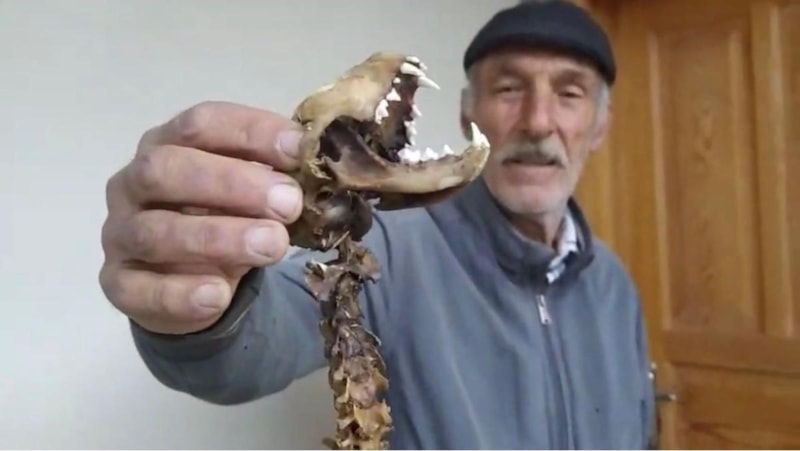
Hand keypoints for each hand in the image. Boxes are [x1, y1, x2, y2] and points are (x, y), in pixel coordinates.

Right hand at [99, 101, 304, 334]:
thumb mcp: (251, 194)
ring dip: (217, 237)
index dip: (250, 132)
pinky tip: (219, 294)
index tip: (297, 150)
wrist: (191, 283)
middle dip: (232, 183)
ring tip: (272, 246)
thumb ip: (274, 176)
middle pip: (168, 169)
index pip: (201, 124)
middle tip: (289, 203)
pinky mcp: (119, 284)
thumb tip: (314, 163)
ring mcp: (120, 234)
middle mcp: (133, 183)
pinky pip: (141, 289)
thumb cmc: (225, 219)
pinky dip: (181, 293)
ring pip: (155, 230)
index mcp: (168, 144)